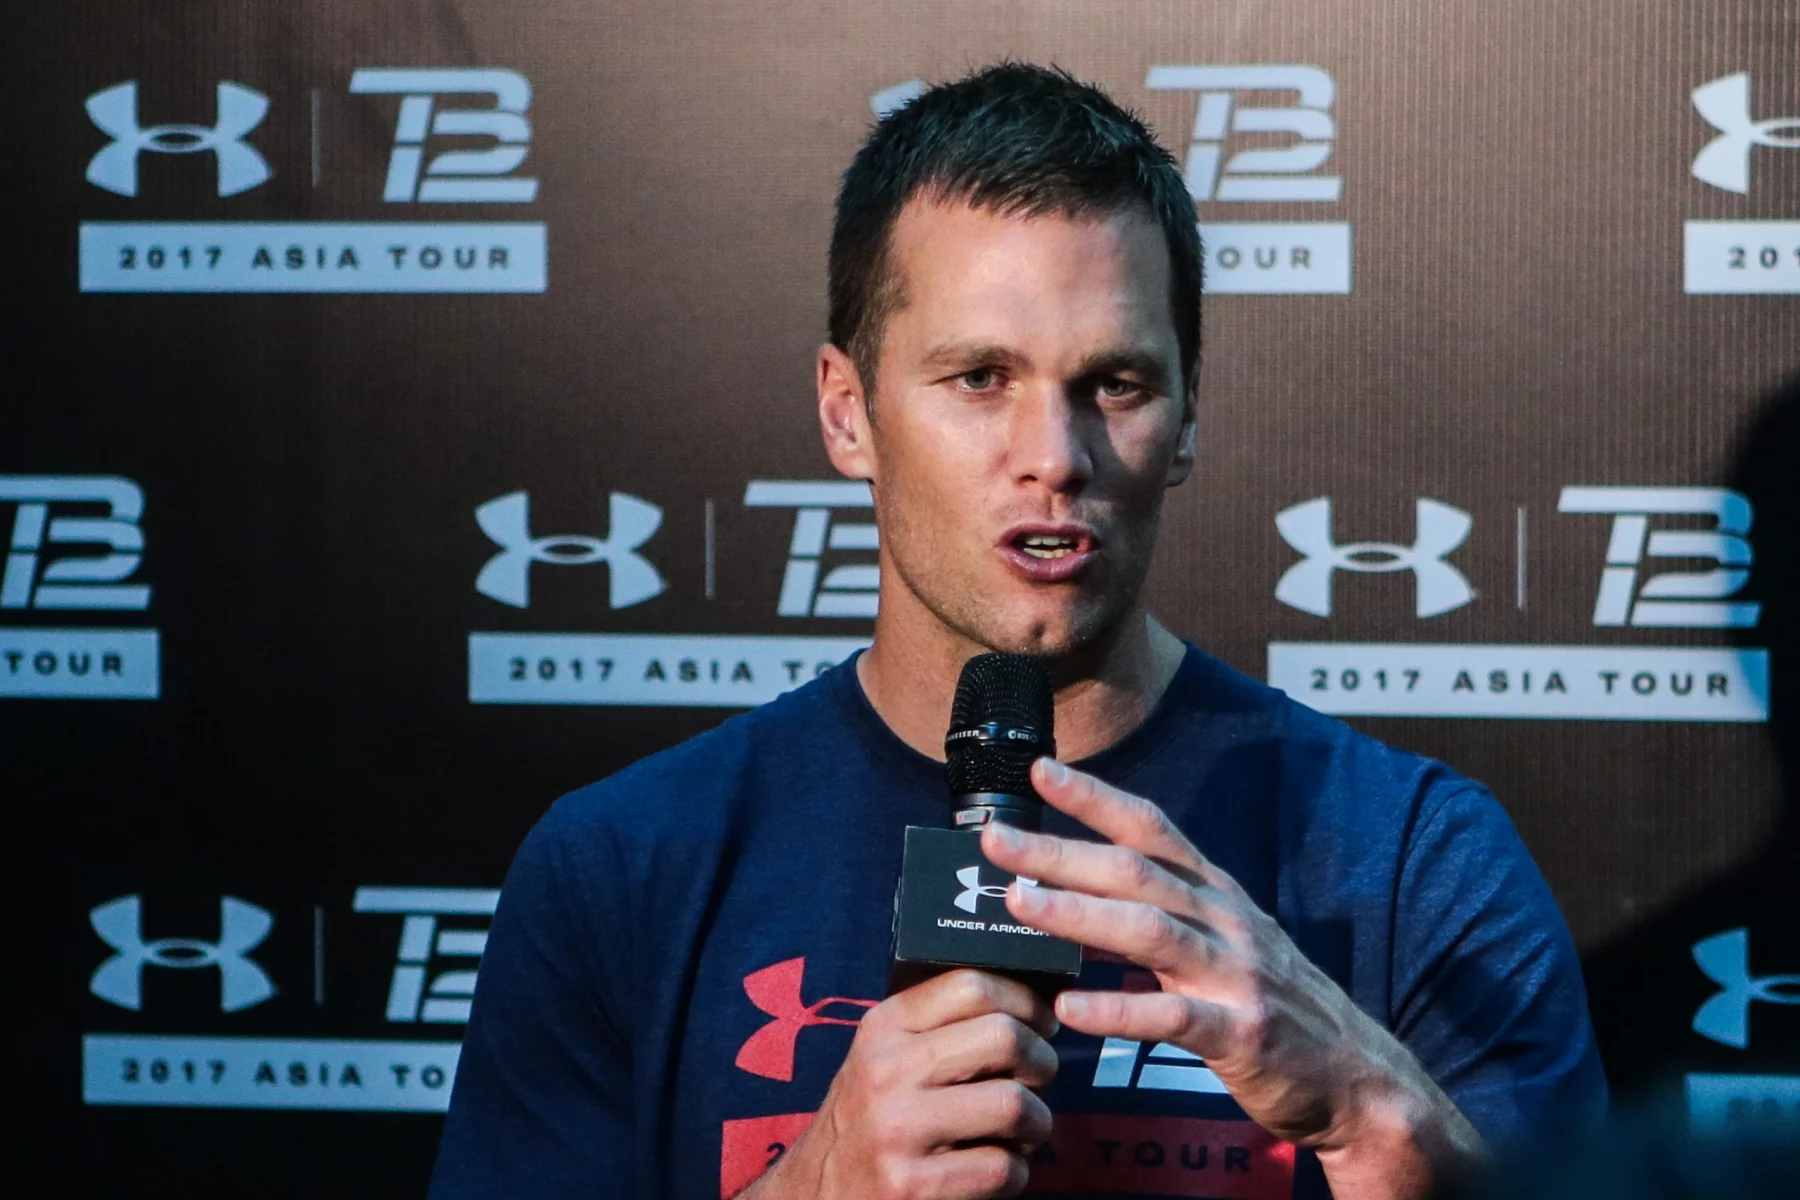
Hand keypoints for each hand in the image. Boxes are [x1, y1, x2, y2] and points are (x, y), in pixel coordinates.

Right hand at [745, 969, 1059, 1199]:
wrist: (814, 1196)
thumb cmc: (867, 1123)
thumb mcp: (881, 1059)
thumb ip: (936, 1028)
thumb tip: (1023, 1007)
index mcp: (883, 1028)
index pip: (971, 985)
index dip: (1025, 1001)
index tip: (1042, 1023)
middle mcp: (887, 1071)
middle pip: (1004, 1037)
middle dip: (1041, 1061)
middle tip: (1038, 1079)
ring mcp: (898, 1130)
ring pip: (1014, 1104)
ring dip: (1036, 1123)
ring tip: (1021, 1131)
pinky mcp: (913, 1186)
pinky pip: (1003, 1168)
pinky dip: (1016, 1172)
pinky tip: (996, 1170)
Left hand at [978, 759, 1486, 1198]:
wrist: (1359, 1078)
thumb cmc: (1275, 1006)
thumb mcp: (1226, 940)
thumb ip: (1166, 911)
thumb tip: (1083, 883)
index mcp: (1216, 893)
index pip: (1149, 827)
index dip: (1093, 796)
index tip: (1037, 769)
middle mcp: (1225, 921)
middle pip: (1133, 871)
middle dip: (1059, 851)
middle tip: (995, 841)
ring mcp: (1235, 975)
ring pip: (1148, 930)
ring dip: (1077, 913)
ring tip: (1019, 905)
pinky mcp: (1242, 1033)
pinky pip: (1172, 1016)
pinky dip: (1118, 1011)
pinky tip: (1069, 1009)